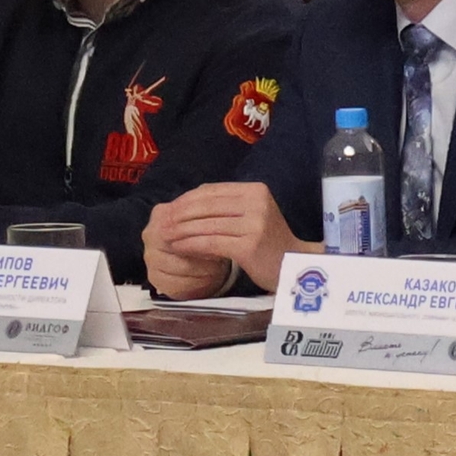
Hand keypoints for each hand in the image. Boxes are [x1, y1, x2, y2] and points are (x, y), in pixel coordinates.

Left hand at [144, 183, 308, 293]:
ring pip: (207, 225)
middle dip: (180, 214)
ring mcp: (254, 224)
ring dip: (181, 231)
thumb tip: (185, 204)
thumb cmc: (269, 243)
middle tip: (161, 223)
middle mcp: (256, 203)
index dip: (186, 199)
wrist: (295, 265)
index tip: (169, 208)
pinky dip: (191, 245)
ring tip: (165, 236)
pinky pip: (211, 243)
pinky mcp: (249, 245)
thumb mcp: (251, 215)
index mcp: (256, 191)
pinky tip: (179, 248)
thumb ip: (225, 207)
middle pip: (207, 206)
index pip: (212, 191)